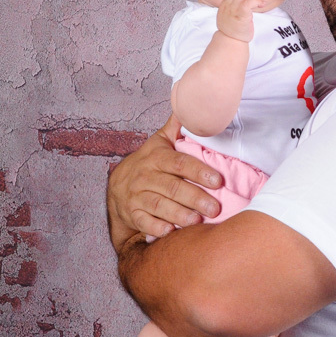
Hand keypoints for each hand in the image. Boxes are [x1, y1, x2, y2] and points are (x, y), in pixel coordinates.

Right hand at [107, 116, 222, 247]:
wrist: (117, 187)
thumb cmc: (148, 163)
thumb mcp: (159, 143)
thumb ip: (177, 127)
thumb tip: (191, 105)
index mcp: (156, 157)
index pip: (179, 163)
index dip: (198, 171)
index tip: (217, 181)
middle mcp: (146, 176)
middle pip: (172, 187)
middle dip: (195, 198)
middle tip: (215, 208)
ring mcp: (137, 196)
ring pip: (159, 205)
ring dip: (179, 214)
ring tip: (197, 221)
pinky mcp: (133, 214)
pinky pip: (144, 222)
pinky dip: (156, 228)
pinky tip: (171, 231)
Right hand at [215, 0, 271, 42]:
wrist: (230, 42)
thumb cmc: (235, 29)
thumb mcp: (233, 13)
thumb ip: (237, 4)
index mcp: (225, 2)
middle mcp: (227, 4)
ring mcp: (232, 9)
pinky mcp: (239, 15)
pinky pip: (248, 3)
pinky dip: (256, 0)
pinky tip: (262, 3)